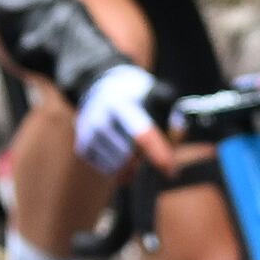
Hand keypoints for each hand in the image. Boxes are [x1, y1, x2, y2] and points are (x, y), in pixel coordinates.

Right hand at [71, 62, 173, 180]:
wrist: (100, 88)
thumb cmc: (137, 96)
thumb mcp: (157, 94)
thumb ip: (171, 114)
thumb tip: (177, 133)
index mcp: (121, 104)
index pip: (141, 135)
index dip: (157, 154)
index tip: (170, 171)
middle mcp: (100, 119)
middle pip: (128, 156)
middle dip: (146, 161)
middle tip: (160, 160)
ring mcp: (88, 134)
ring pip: (118, 166)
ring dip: (134, 167)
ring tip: (142, 156)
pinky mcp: (82, 147)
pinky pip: (107, 170)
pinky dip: (121, 170)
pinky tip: (127, 159)